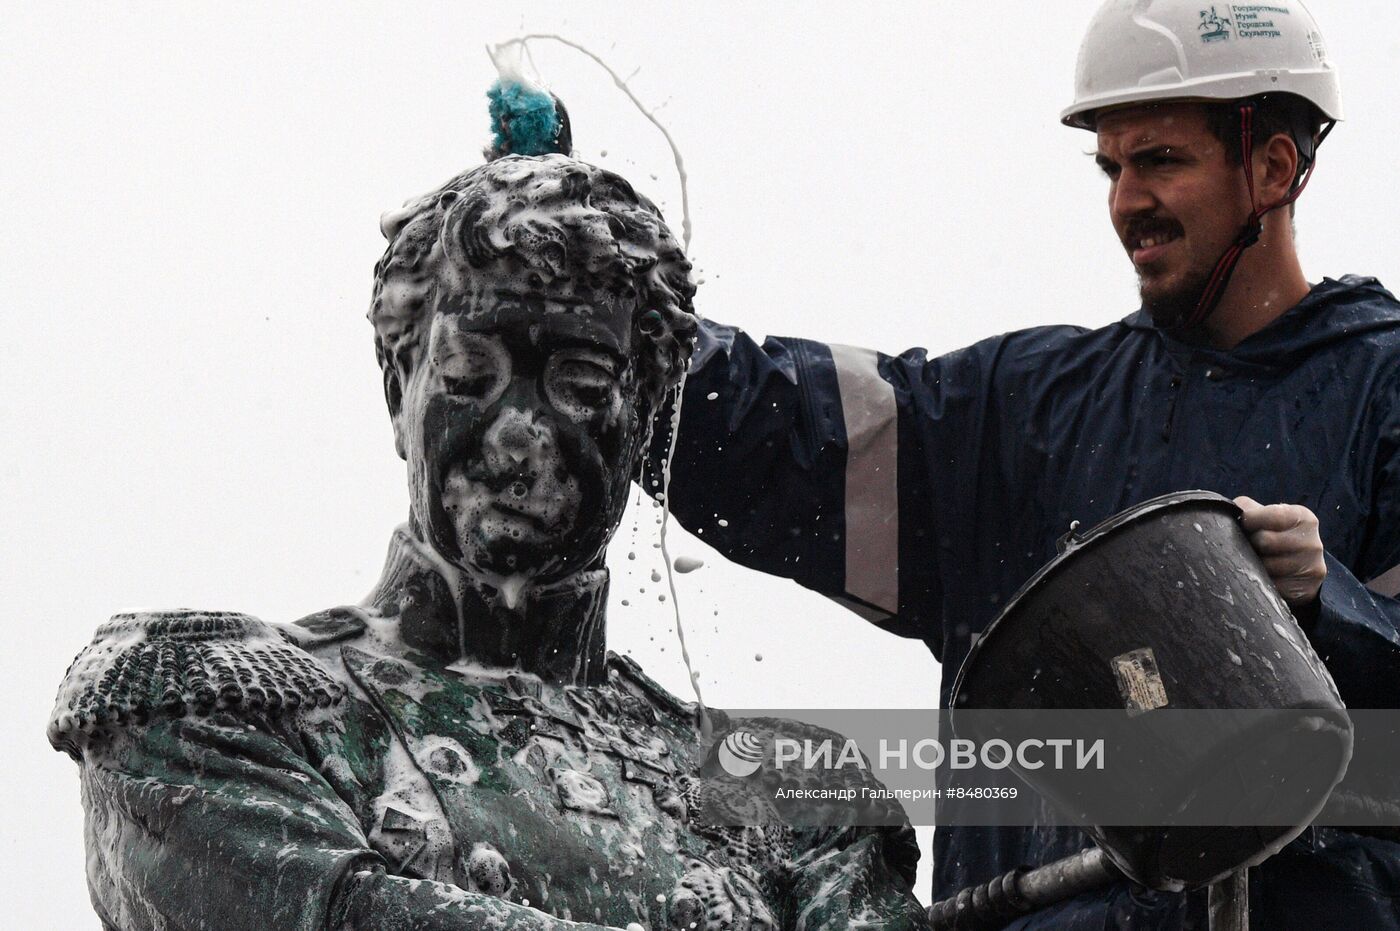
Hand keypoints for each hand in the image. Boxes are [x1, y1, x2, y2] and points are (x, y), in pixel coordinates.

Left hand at [1233, 496, 1326, 611]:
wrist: (1300, 569)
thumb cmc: (1275, 536)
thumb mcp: (1267, 517)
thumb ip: (1249, 508)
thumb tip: (1227, 509)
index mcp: (1304, 519)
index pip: (1274, 515)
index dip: (1251, 519)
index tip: (1243, 523)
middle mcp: (1313, 543)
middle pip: (1265, 541)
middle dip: (1251, 543)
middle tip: (1249, 546)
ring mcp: (1312, 568)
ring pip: (1265, 566)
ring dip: (1253, 564)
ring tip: (1255, 561)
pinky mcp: (1305, 590)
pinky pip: (1270, 587)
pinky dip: (1261, 583)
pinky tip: (1263, 577)